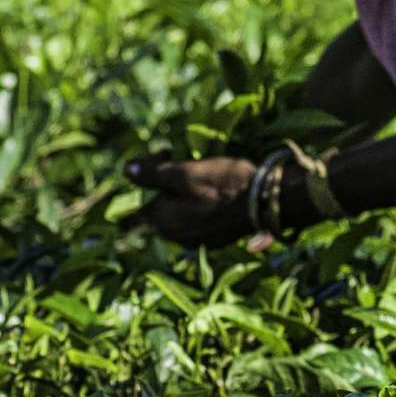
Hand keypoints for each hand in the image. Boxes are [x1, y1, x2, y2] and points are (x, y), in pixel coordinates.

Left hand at [128, 155, 259, 245]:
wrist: (270, 201)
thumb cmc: (225, 186)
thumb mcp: (186, 173)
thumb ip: (152, 174)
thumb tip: (125, 169)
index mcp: (164, 222)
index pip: (141, 202)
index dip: (149, 176)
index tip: (166, 156)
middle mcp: (177, 237)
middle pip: (161, 208)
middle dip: (167, 186)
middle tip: (185, 163)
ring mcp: (199, 240)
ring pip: (181, 214)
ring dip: (185, 196)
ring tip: (203, 176)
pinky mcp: (218, 239)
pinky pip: (199, 221)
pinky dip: (202, 207)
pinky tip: (217, 194)